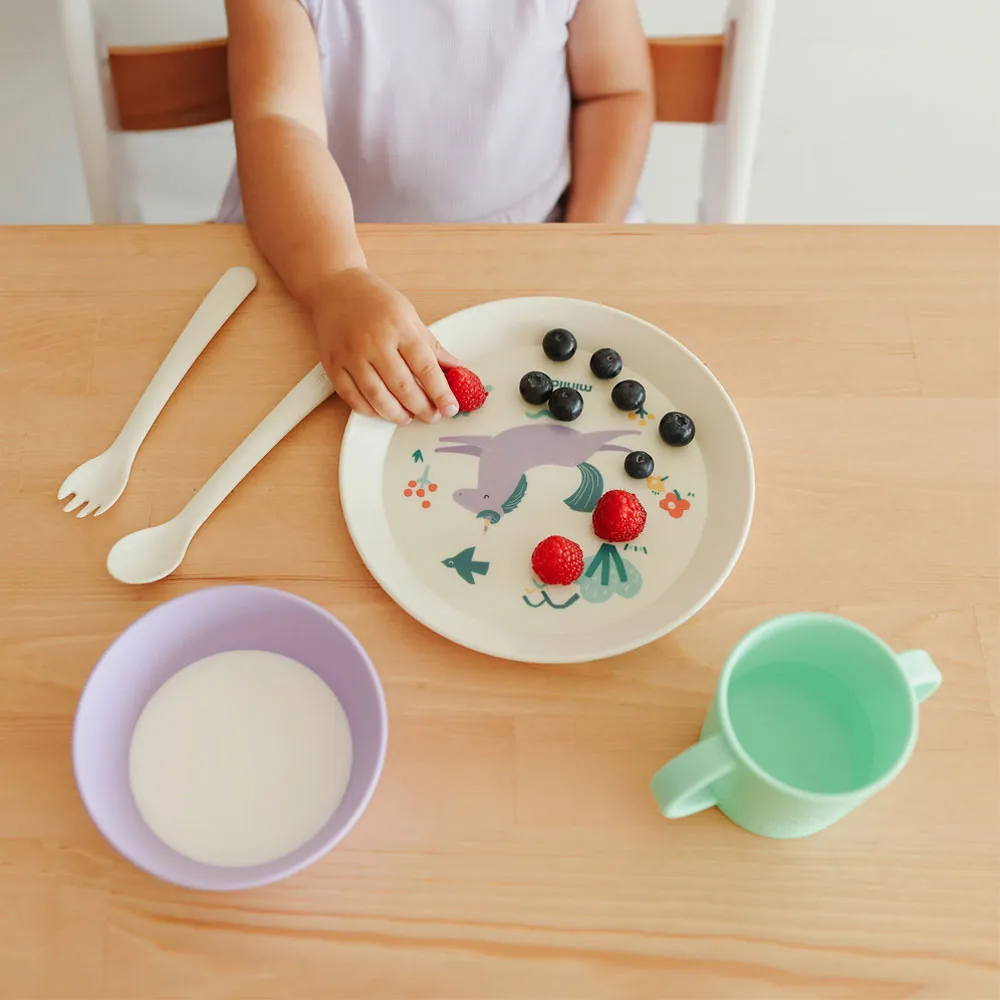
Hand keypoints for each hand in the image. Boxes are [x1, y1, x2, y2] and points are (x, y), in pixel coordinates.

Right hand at [309, 268, 459, 423]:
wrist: (333, 288)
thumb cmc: (373, 300)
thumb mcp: (409, 315)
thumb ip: (431, 345)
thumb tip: (455, 368)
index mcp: (399, 328)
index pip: (425, 367)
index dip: (441, 392)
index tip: (451, 407)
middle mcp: (374, 342)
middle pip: (402, 386)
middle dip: (422, 408)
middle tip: (432, 416)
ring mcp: (351, 355)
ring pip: (377, 397)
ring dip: (397, 414)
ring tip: (409, 417)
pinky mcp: (334, 365)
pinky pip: (352, 397)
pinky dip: (369, 410)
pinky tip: (382, 411)